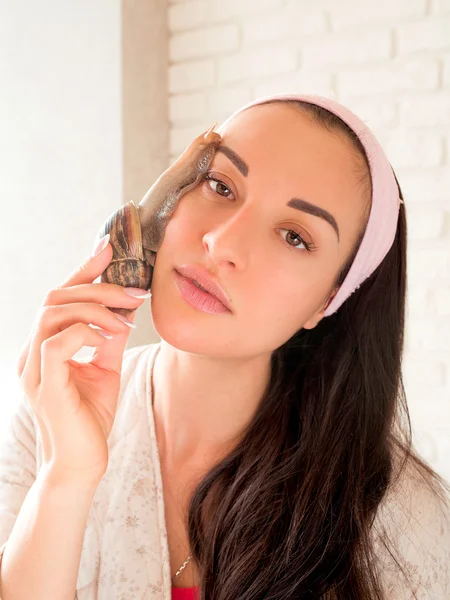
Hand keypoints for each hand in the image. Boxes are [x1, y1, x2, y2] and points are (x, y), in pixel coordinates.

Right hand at [16, 240, 148, 482]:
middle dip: (98, 286)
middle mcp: (33, 352)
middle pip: (56, 297)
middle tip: (134, 293)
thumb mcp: (105, 369)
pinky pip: (56, 342)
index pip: (60, 298)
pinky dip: (85, 332)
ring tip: (126, 319)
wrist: (82, 465)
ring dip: (96, 308)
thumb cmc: (90, 419)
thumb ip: (108, 338)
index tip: (108, 248)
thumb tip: (124, 309)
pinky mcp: (44, 384)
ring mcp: (34, 367)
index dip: (83, 270)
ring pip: (54, 313)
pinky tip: (107, 338)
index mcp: (46, 346)